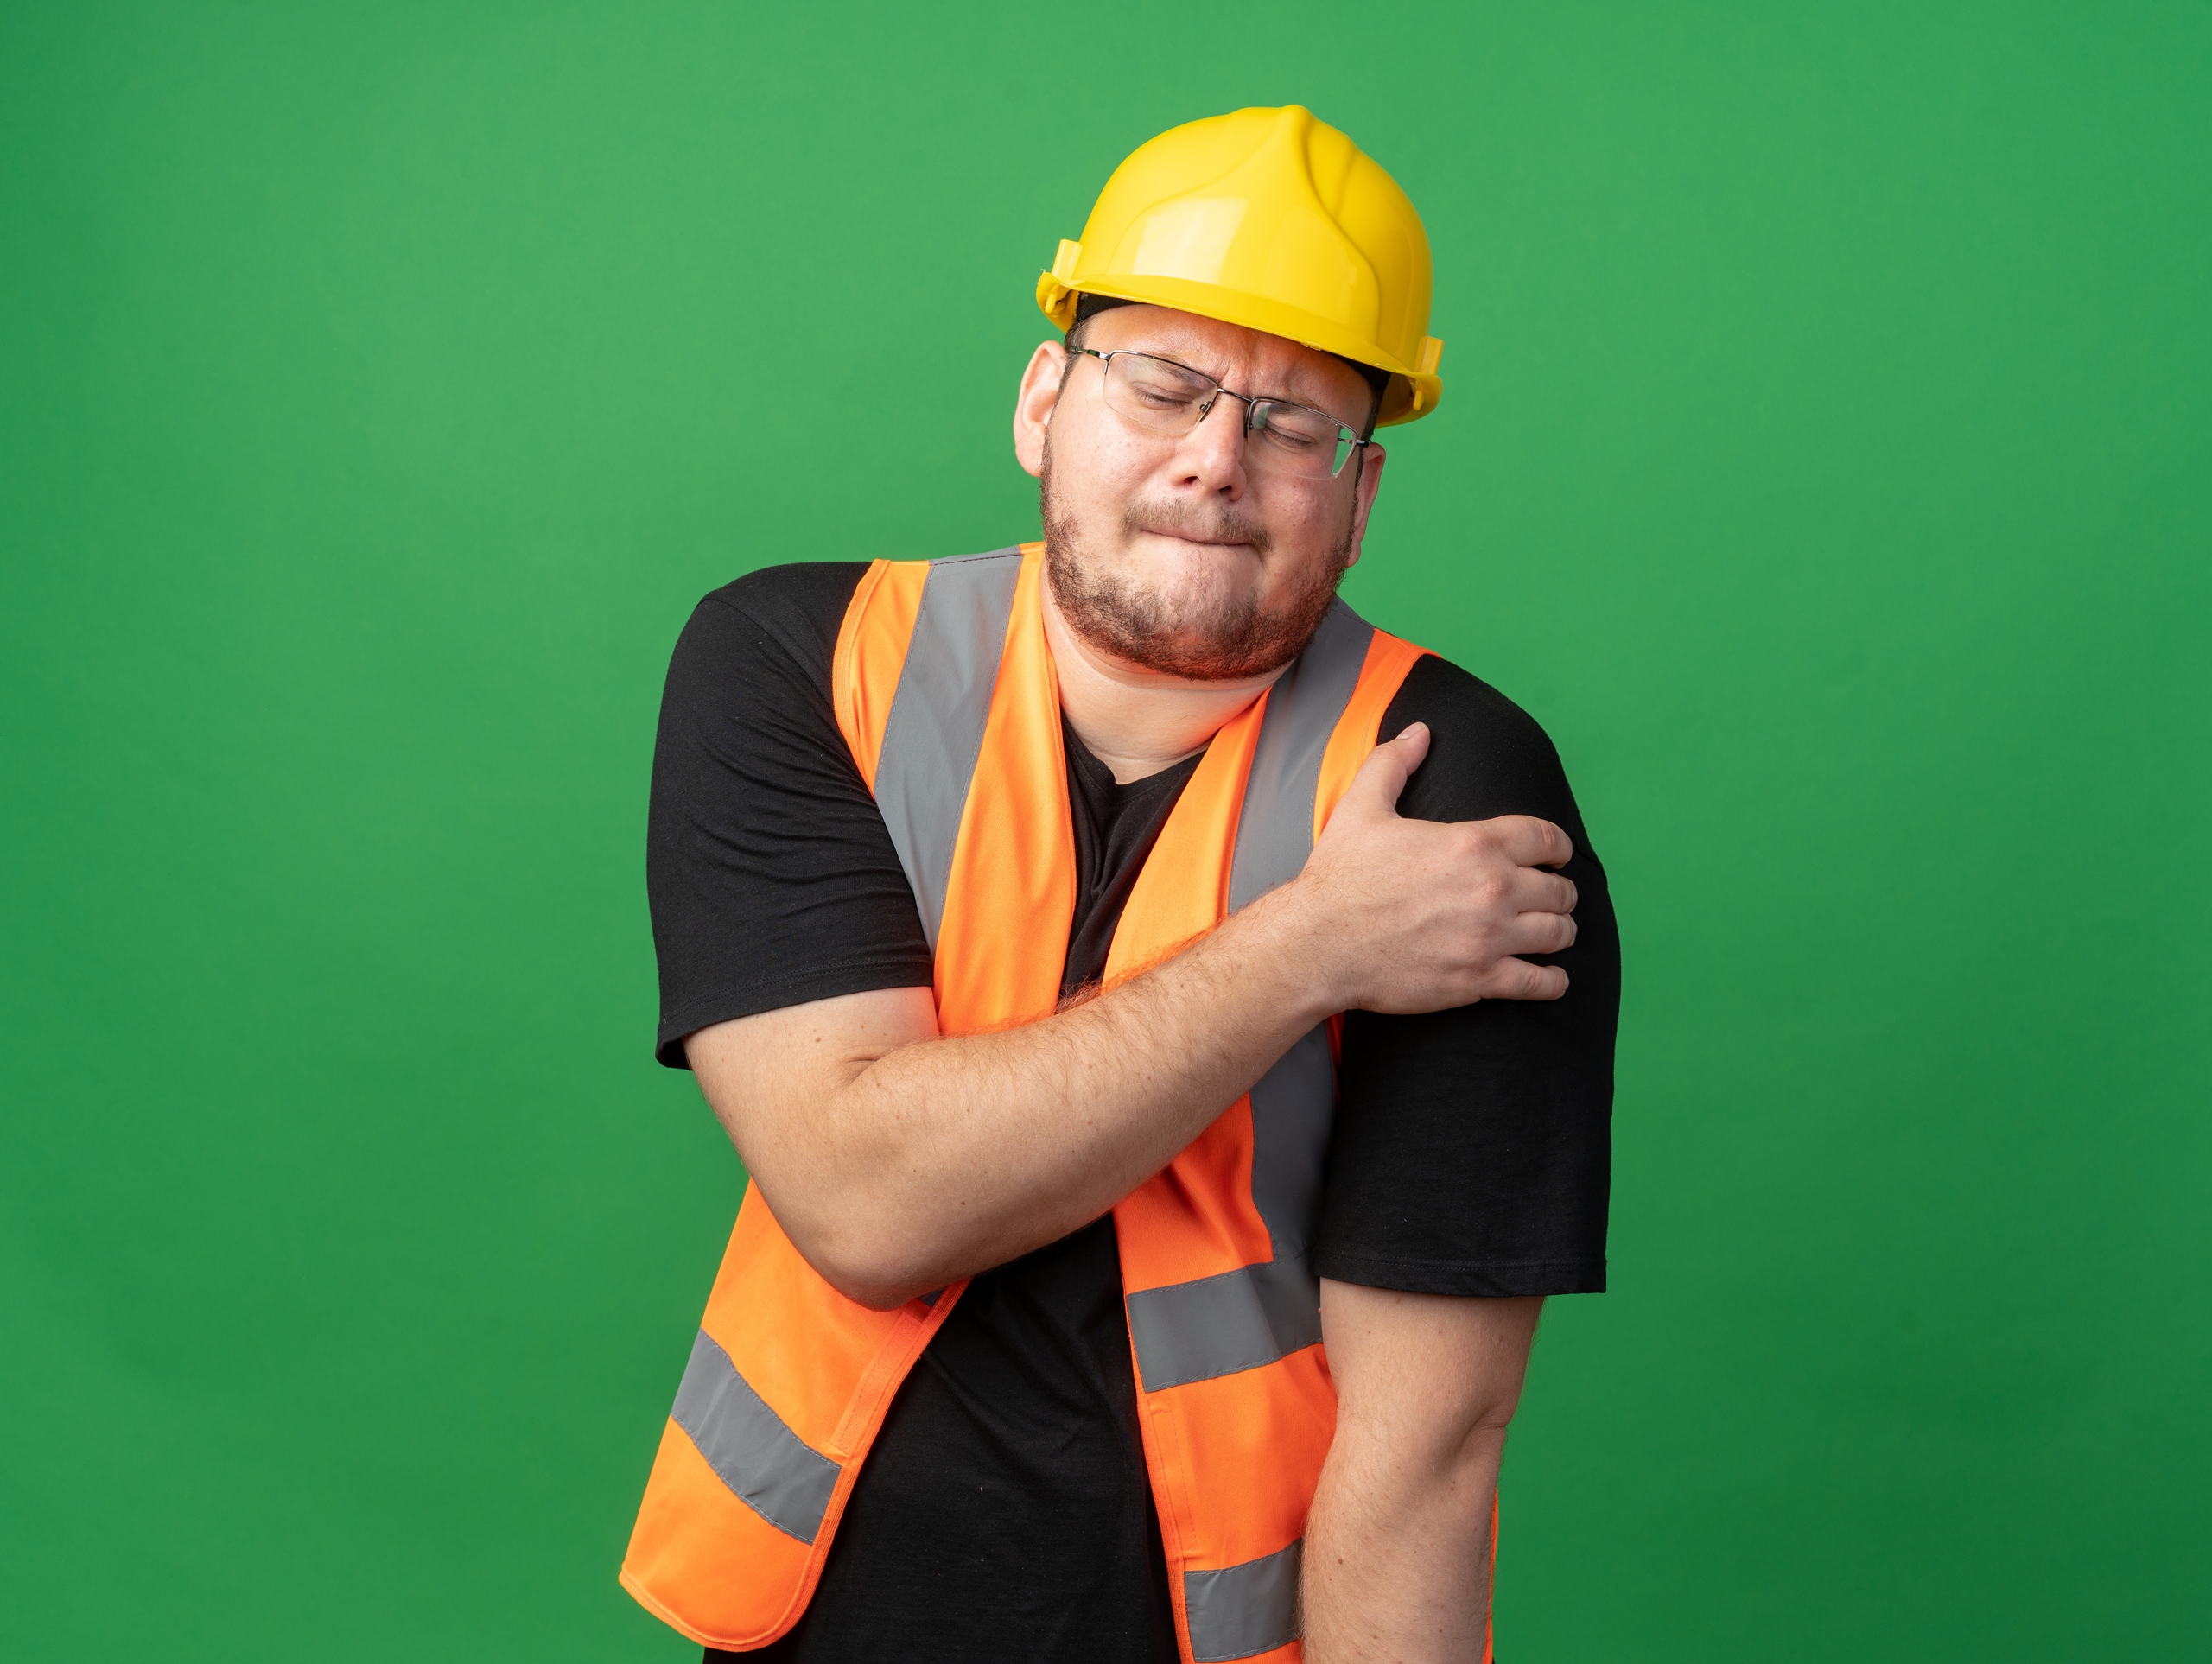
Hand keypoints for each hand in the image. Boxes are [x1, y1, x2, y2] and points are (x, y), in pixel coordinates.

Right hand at [1292, 722, 1576, 1012]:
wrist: (1318, 943)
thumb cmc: (1339, 877)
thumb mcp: (1361, 808)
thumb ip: (1394, 763)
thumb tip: (1419, 732)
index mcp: (1473, 843)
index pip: (1546, 838)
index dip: (1558, 846)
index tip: (1557, 856)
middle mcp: (1492, 889)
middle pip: (1559, 889)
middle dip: (1560, 891)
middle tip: (1553, 897)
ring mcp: (1489, 937)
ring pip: (1557, 933)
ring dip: (1560, 931)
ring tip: (1553, 932)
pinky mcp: (1478, 978)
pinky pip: (1539, 983)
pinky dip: (1552, 982)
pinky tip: (1552, 978)